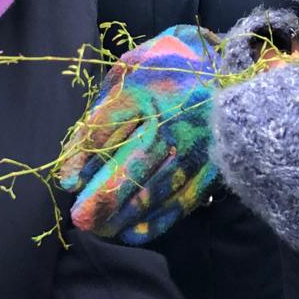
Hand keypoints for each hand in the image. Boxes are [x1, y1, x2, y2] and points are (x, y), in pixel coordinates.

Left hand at [57, 25, 224, 243]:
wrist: (230, 66)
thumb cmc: (165, 68)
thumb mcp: (129, 72)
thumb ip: (103, 110)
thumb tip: (77, 159)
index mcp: (146, 87)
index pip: (107, 127)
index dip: (84, 159)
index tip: (68, 184)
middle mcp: (173, 117)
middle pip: (134, 164)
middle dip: (104, 196)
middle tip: (81, 219)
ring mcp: (196, 144)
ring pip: (157, 187)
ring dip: (126, 213)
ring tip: (101, 230)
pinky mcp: (214, 165)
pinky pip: (183, 199)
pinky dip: (157, 219)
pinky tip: (133, 232)